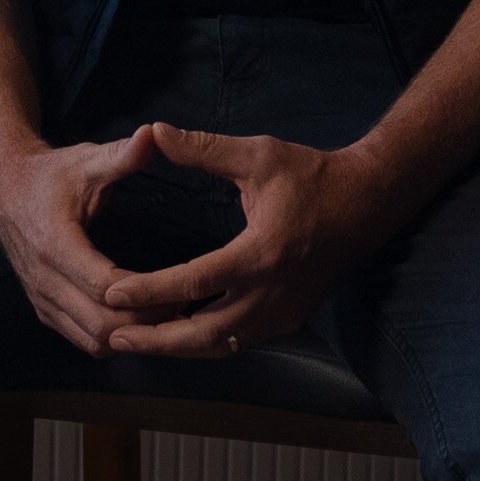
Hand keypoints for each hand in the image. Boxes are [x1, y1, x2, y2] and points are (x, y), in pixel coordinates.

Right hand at [0, 128, 163, 355]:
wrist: (3, 188)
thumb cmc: (51, 175)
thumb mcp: (86, 160)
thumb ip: (122, 154)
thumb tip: (154, 134)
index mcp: (56, 245)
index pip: (105, 288)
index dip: (146, 294)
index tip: (182, 285)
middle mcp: (44, 279)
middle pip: (103, 325)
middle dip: (147, 322)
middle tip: (186, 308)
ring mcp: (41, 298)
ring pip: (93, 341)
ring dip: (133, 336)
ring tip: (168, 316)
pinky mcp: (43, 308)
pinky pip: (82, 340)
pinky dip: (114, 338)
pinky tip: (140, 321)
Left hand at [98, 125, 396, 357]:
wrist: (368, 203)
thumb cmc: (312, 176)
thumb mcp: (258, 155)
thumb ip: (203, 149)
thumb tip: (153, 132)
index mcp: (261, 252)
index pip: (195, 281)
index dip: (149, 291)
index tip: (111, 293)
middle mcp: (273, 293)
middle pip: (204, 334)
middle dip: (155, 340)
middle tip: (112, 336)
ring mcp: (283, 313)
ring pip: (220, 346)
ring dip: (176, 348)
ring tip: (135, 342)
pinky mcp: (289, 319)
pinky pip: (239, 342)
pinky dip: (204, 344)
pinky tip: (175, 338)